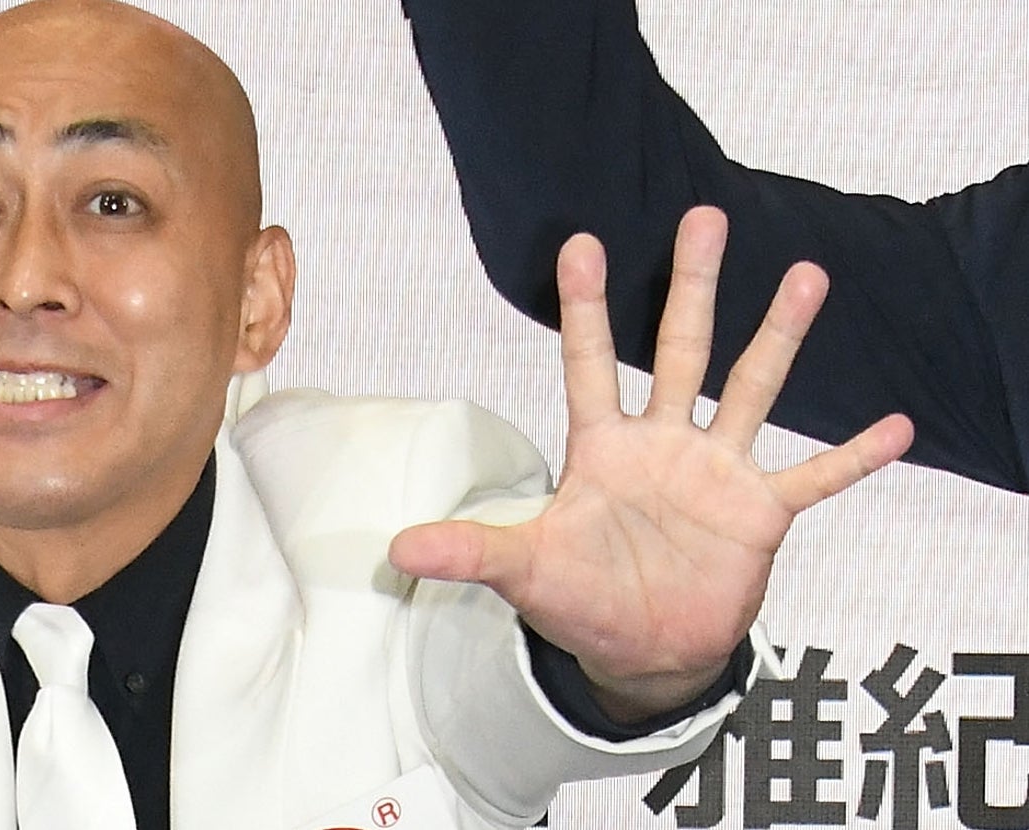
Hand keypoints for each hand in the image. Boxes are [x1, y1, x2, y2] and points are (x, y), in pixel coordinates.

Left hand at [388, 206, 912, 721]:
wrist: (643, 647)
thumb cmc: (582, 598)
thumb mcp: (525, 570)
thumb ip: (472, 552)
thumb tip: (397, 548)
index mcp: (603, 450)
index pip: (589, 365)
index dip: (584, 308)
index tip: (579, 241)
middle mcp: (663, 445)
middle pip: (679, 351)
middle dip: (689, 287)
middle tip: (702, 217)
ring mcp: (717, 475)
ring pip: (751, 391)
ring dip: (779, 338)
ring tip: (806, 276)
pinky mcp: (760, 516)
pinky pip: (815, 479)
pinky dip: (852, 457)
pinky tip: (897, 427)